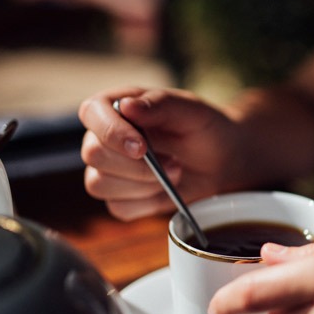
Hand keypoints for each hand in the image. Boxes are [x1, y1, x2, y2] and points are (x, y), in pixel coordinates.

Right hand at [79, 87, 238, 219]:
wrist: (221, 160)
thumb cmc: (203, 128)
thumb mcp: (191, 111)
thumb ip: (160, 105)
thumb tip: (126, 106)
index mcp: (115, 106)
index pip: (92, 113)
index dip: (111, 132)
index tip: (141, 147)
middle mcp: (104, 137)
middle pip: (93, 154)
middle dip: (136, 166)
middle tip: (173, 163)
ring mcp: (108, 169)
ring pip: (99, 184)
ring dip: (142, 185)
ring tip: (173, 173)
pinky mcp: (119, 197)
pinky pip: (118, 208)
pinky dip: (146, 204)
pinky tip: (164, 191)